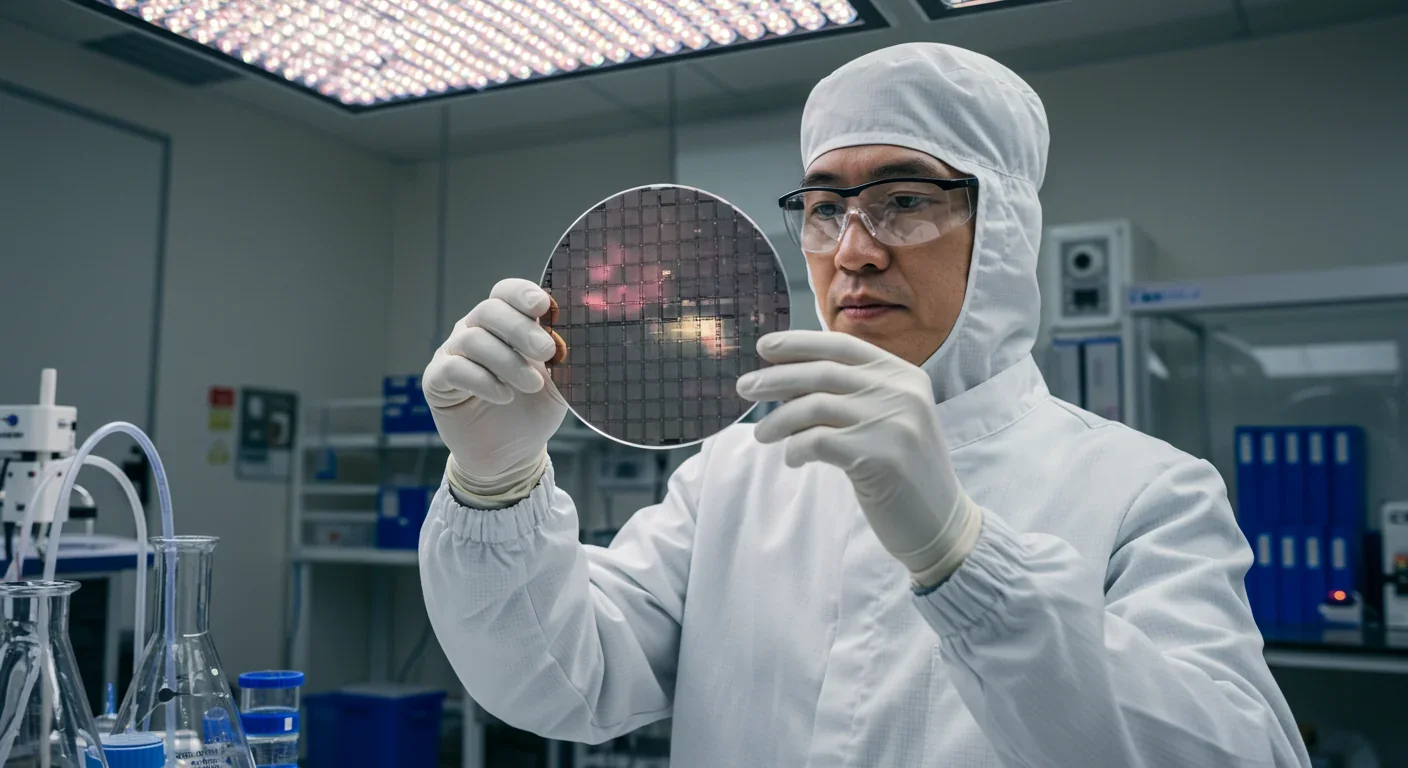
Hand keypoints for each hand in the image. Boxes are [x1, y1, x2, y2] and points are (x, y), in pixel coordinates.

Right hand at [423, 278, 566, 497]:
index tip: (544, 306)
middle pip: (489, 310)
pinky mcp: (437, 381)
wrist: (512, 453)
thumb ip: (568, 360)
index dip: (522, 294)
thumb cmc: (533, 409)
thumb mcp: (560, 383)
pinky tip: (504, 395)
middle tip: (547, 350)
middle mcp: (475, 331)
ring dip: (508, 361)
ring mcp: (453, 354)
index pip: (505, 293)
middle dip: (521, 329)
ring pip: (472, 339)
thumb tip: (585, 337)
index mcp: (505, 324)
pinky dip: (482, 381)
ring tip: (532, 384)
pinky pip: (453, 369)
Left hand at [736, 331, 982, 586]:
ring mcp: (894, 423)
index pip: (842, 346)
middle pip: (822, 372)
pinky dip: (795, 448)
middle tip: (744, 388)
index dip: (799, 343)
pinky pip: (816, 441)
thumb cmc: (904, 473)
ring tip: (761, 436)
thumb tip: (786, 376)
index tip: (765, 347)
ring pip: (813, 406)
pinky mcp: (881, 457)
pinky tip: (793, 459)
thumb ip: (851, 394)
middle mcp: (902, 392)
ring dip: (778, 421)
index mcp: (904, 376)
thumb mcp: (888, 420)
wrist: (942, 524)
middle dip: (775, 378)